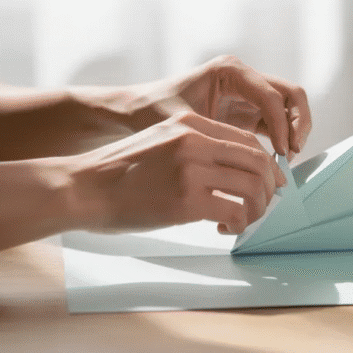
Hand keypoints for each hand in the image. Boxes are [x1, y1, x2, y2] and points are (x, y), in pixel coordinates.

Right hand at [68, 111, 285, 234]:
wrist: (81, 187)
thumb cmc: (117, 173)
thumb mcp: (159, 142)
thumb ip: (194, 147)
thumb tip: (231, 170)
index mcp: (189, 124)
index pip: (246, 140)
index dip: (266, 163)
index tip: (272, 182)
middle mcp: (194, 141)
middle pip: (258, 162)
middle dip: (269, 188)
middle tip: (264, 205)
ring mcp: (192, 170)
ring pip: (253, 187)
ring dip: (257, 209)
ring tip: (242, 220)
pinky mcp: (187, 200)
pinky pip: (235, 211)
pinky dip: (239, 224)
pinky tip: (224, 229)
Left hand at [73, 55, 311, 156]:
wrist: (134, 113)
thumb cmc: (152, 113)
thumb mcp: (183, 124)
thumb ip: (219, 136)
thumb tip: (253, 159)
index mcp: (230, 71)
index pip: (272, 95)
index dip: (281, 125)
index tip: (281, 154)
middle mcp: (243, 78)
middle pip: (291, 94)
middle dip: (298, 123)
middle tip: (293, 152)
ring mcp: (248, 94)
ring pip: (289, 107)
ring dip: (294, 132)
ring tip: (286, 160)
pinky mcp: (248, 112)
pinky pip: (277, 122)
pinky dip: (283, 139)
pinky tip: (275, 161)